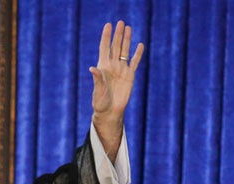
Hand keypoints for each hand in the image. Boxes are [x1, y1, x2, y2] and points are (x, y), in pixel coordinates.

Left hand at [90, 20, 144, 159]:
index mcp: (103, 67)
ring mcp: (121, 70)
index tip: (108, 25)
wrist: (110, 111)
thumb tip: (92, 68)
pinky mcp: (130, 76)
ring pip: (125, 51)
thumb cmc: (100, 102)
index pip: (104, 48)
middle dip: (117, 34)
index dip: (106, 36)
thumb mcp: (98, 91)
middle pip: (115, 46)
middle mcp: (112, 66)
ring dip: (126, 40)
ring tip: (128, 28)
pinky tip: (140, 45)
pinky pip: (134, 62)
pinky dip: (137, 54)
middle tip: (120, 22)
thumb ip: (97, 79)